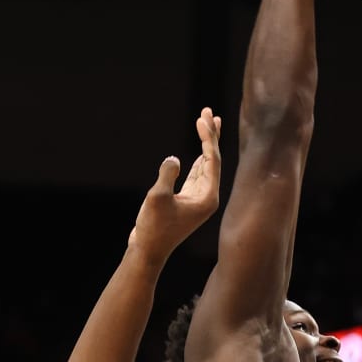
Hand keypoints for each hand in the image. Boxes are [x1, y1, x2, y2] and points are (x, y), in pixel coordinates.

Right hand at [129, 108, 221, 261]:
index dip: (208, 138)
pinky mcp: (187, 201)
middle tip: (208, 111)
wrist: (148, 250)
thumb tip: (174, 160)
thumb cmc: (153, 227)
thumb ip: (167, 175)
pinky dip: (197, 161)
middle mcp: (207, 197)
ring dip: (205, 145)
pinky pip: (196, 175)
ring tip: (207, 122)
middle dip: (210, 135)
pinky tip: (201, 152)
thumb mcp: (158, 198)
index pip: (212, 161)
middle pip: (212, 160)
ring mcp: (198, 199)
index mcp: (207, 197)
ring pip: (205, 166)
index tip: (201, 118)